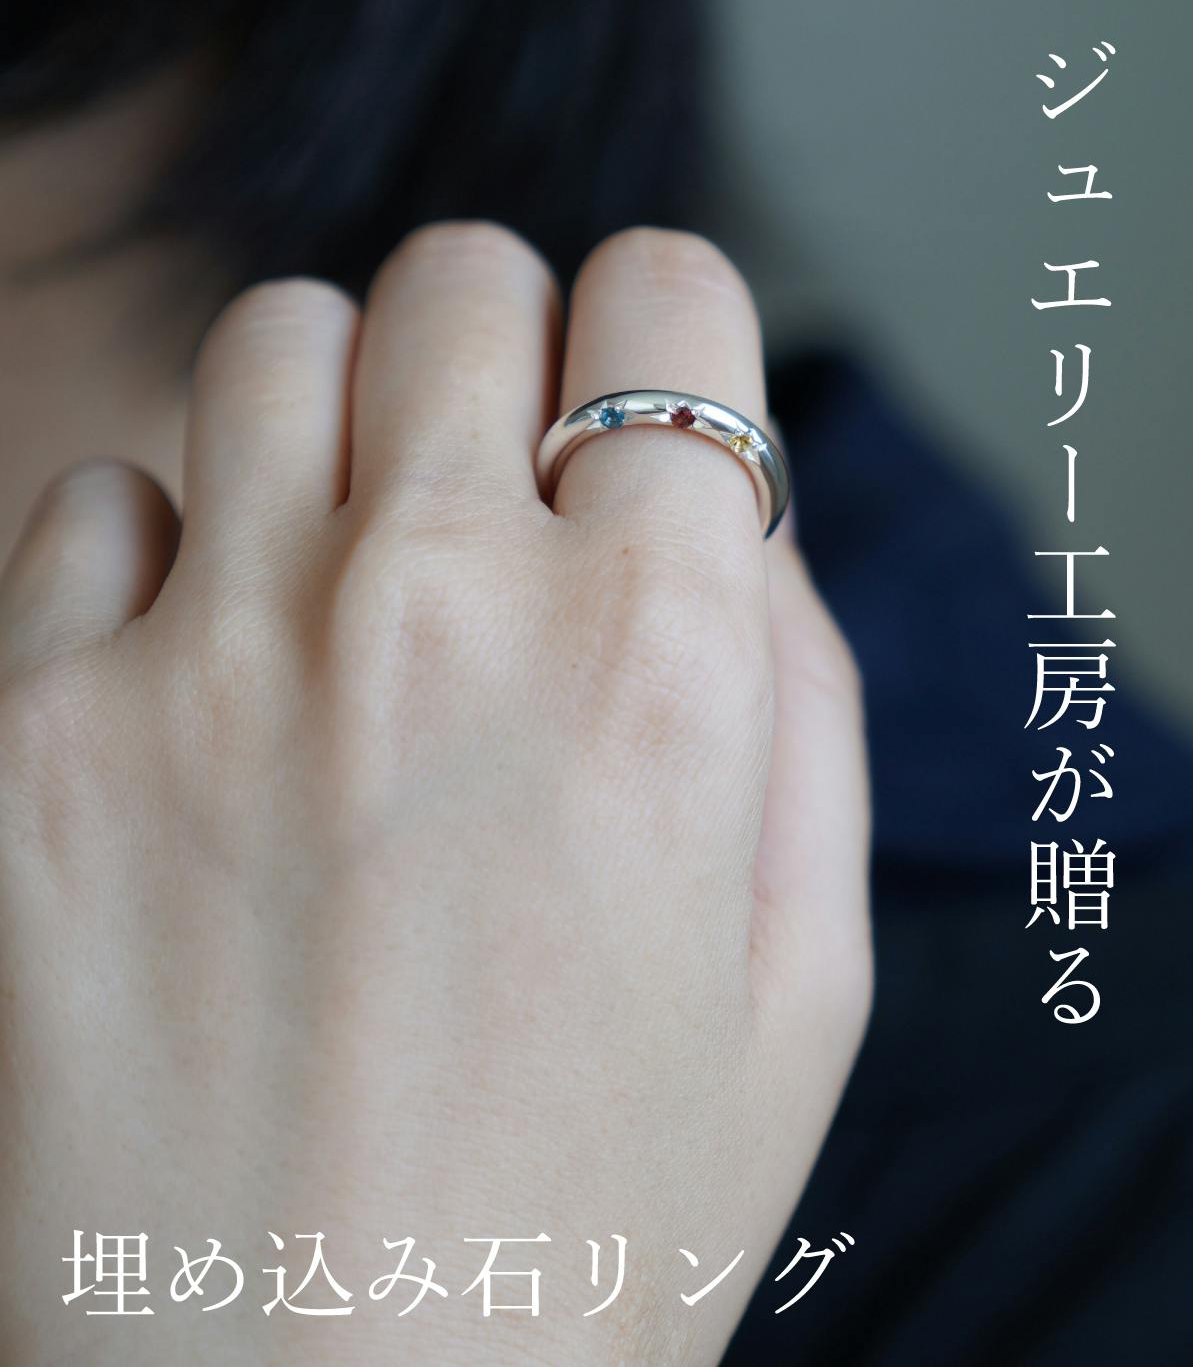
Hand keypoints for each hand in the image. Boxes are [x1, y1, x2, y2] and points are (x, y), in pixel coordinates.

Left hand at [0, 223, 869, 1365]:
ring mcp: (216, 659)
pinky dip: (156, 563)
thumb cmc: (574, 1231)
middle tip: (484, 468)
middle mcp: (438, 611)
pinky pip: (95, 505)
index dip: (661, 339)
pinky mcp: (33, 734)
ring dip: (328, 417)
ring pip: (272, 337)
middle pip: (459, 278)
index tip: (626, 406)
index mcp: (657, 662)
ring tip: (337, 553)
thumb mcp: (800, 980)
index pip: (669, 302)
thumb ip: (795, 690)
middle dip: (493, 345)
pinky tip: (198, 686)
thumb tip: (725, 513)